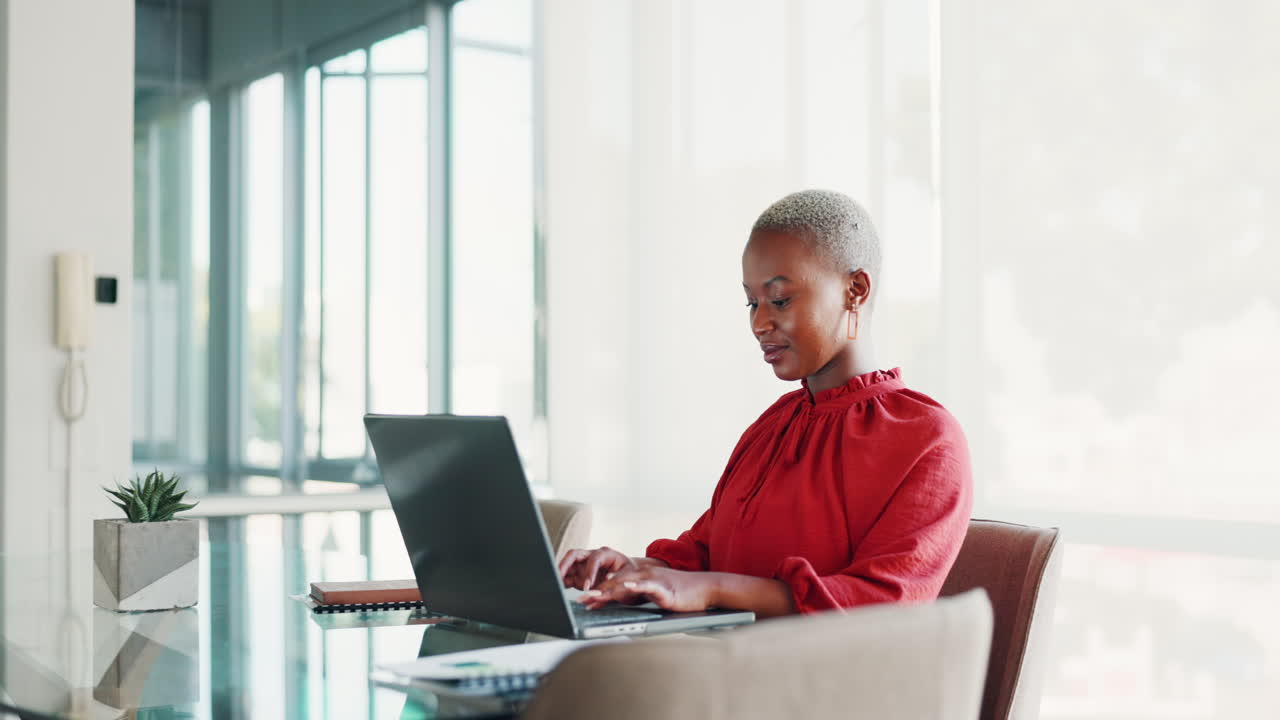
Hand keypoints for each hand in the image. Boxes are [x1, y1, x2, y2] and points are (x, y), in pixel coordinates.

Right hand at [557, 546, 636, 590]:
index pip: (594, 559)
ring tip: (554, 583)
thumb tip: (605, 581)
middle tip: (558, 575)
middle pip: (574, 555)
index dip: (589, 572)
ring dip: (560, 573)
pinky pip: (567, 578)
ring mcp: (583, 567)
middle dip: (564, 564)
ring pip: (567, 566)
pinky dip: (561, 582)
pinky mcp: (579, 577)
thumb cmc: (628, 573)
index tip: (588, 586)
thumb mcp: (626, 576)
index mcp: (605, 554)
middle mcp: (591, 558)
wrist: (628, 577)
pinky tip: (557, 588)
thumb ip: (613, 580)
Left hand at [579, 566, 716, 612]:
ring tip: (594, 596)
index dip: (599, 591)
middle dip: (597, 591)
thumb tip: (626, 603)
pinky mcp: (664, 587)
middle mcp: (644, 575)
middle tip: (581, 599)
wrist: (705, 588)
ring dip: (609, 590)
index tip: (584, 600)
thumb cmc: (682, 593)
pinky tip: (624, 588)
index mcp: (641, 577)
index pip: (615, 583)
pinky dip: (634, 587)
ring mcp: (654, 580)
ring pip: (627, 583)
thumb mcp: (656, 595)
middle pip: (616, 582)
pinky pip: (647, 586)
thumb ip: (641, 596)